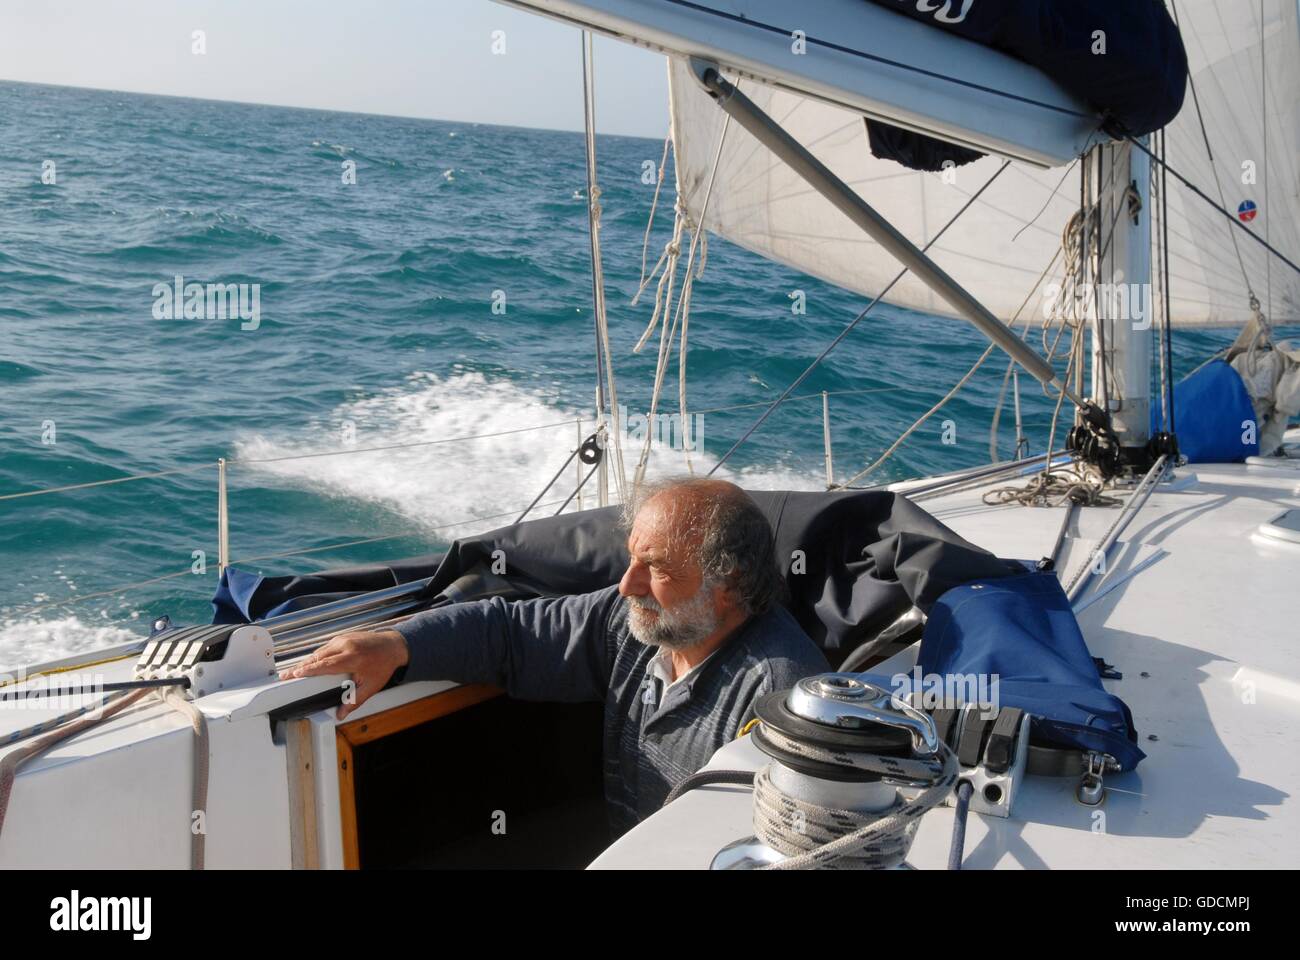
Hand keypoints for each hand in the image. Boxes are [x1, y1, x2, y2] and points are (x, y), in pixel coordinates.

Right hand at [278, 628, 409, 720]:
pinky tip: (312, 664)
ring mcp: (343, 639)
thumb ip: (355, 701)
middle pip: (317, 657)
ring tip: (295, 672)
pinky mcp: (342, 637)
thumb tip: (341, 714)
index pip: (325, 664)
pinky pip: (326, 647)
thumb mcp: (371, 686)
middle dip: (301, 666)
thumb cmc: (383, 665)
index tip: (294, 674)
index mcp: (352, 658)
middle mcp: (346, 646)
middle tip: (286, 675)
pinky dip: (317, 656)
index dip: (308, 670)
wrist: (393, 646)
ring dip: (308, 661)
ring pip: (320, 651)